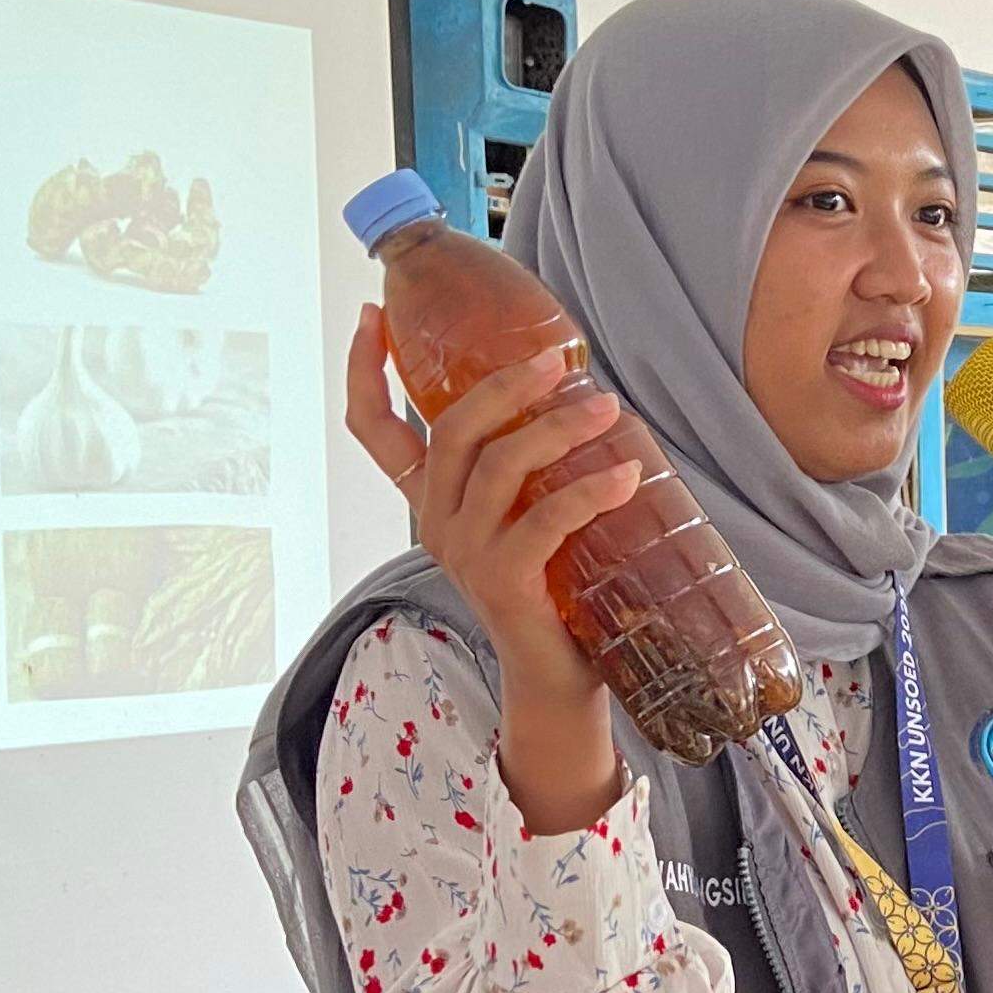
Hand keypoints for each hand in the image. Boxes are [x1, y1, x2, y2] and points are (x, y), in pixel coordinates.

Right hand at [344, 308, 627, 831]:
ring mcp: (467, 554)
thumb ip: (534, 467)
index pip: (375, 430)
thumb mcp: (531, 513)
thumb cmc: (554, 587)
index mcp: (433, 501)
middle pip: (449, 431)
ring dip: (556, 429)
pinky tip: (625, 473)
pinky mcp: (506, 581)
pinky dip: (589, 490)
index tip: (373, 314)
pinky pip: (544, 520)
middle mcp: (438, 522)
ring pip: (498, 465)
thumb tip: (588, 396)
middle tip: (553, 360)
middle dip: (500, 385)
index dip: (367, 371)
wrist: (560, 678)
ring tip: (608, 409)